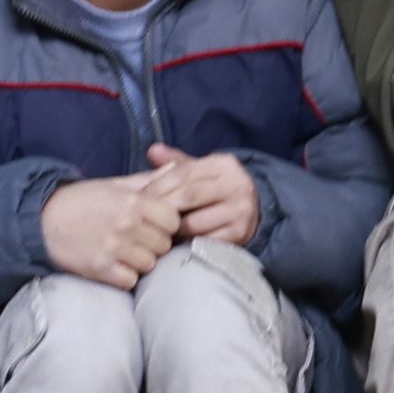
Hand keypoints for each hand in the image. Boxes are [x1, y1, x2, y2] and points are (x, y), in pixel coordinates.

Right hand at [41, 173, 178, 288]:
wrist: (41, 221)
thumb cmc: (81, 201)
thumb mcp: (113, 185)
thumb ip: (147, 180)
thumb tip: (178, 167)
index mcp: (131, 201)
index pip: (172, 220)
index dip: (166, 224)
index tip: (154, 225)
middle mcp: (125, 224)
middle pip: (163, 244)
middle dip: (154, 244)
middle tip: (138, 240)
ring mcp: (113, 247)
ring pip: (149, 264)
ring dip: (140, 261)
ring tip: (126, 253)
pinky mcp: (100, 268)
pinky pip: (130, 280)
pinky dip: (125, 276)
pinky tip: (116, 266)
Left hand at [139, 143, 263, 249]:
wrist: (254, 211)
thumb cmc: (216, 190)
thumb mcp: (200, 171)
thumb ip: (176, 162)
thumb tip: (152, 150)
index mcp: (224, 164)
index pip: (184, 172)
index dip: (159, 185)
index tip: (139, 197)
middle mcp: (237, 184)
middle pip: (189, 195)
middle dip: (163, 207)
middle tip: (142, 217)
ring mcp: (241, 210)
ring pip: (194, 222)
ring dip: (172, 229)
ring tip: (157, 230)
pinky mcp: (240, 233)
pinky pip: (204, 241)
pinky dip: (187, 242)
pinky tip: (175, 242)